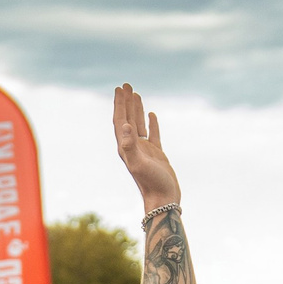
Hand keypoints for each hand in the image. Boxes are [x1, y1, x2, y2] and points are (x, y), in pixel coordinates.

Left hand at [112, 83, 179, 209]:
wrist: (163, 199)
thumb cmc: (151, 183)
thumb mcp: (139, 164)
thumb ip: (130, 145)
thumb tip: (125, 125)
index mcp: (125, 147)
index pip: (120, 120)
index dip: (119, 104)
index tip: (119, 89)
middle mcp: (132, 146)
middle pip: (127, 119)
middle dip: (126, 102)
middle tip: (126, 85)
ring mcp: (144, 150)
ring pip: (138, 124)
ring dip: (136, 109)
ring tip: (136, 94)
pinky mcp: (156, 153)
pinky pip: (152, 134)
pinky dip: (151, 123)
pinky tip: (151, 114)